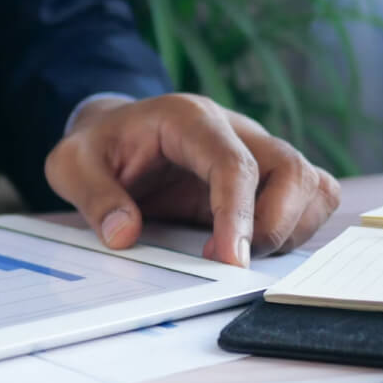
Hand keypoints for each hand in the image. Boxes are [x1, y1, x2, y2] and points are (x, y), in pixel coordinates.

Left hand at [44, 94, 339, 265]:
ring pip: (311, 184)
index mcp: (190, 120)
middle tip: (230, 262)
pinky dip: (298, 227)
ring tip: (240, 254)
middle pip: (292, 170)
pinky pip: (311, 197)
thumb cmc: (97, 148)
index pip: (234, 163)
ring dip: (290, 229)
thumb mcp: (71, 165)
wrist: (112, 133)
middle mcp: (235, 130)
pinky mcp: (266, 177)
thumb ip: (95, 197)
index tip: (229, 260)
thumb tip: (125, 235)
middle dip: (274, 225)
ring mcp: (257, 151)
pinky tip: (255, 246)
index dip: (238, 213)